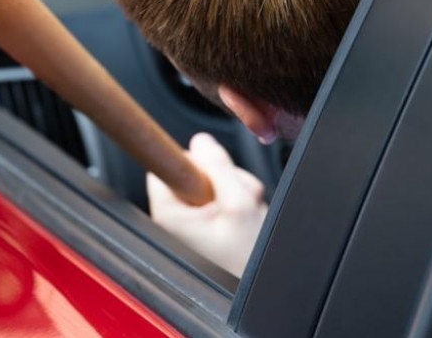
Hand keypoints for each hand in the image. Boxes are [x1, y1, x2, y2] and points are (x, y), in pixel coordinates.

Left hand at [147, 133, 266, 275]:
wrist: (266, 290)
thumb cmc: (245, 263)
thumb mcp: (239, 205)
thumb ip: (220, 168)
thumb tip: (202, 141)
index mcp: (169, 215)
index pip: (165, 166)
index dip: (191, 158)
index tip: (208, 161)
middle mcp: (173, 221)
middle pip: (194, 173)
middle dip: (223, 178)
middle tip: (239, 198)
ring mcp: (189, 225)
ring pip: (211, 185)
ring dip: (235, 191)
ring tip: (246, 214)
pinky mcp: (205, 228)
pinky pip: (219, 201)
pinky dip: (237, 205)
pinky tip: (246, 221)